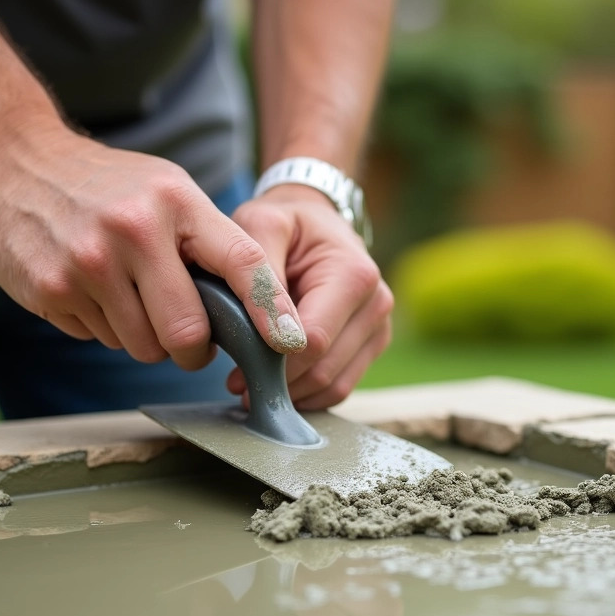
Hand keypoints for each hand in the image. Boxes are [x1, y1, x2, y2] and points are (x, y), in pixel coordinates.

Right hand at [0, 125, 306, 369]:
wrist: (14, 161)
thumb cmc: (110, 186)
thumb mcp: (169, 191)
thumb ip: (210, 244)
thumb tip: (259, 316)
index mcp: (175, 203)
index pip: (241, 262)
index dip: (271, 309)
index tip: (292, 343)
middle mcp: (133, 232)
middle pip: (187, 332)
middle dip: (193, 349)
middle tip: (189, 340)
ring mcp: (87, 263)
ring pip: (142, 346)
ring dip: (145, 338)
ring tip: (129, 296)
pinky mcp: (50, 290)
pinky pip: (100, 339)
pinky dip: (105, 327)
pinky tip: (91, 289)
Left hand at [230, 184, 392, 409]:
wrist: (315, 221)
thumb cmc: (284, 223)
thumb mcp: (262, 225)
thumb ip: (260, 272)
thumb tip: (272, 332)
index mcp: (354, 275)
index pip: (314, 341)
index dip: (273, 364)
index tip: (235, 374)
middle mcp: (376, 303)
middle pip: (325, 369)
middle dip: (279, 383)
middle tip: (238, 387)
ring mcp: (379, 326)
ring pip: (335, 386)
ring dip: (293, 394)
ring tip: (254, 386)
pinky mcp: (372, 344)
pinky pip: (341, 387)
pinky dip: (309, 394)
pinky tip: (279, 384)